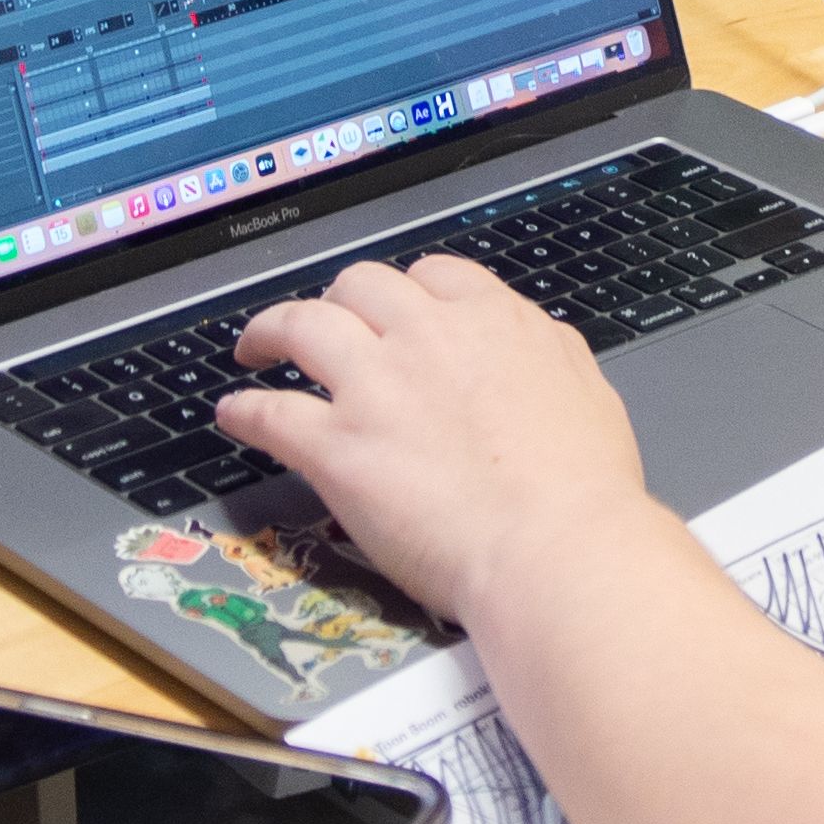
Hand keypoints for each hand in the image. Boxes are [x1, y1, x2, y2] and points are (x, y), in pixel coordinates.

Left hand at [221, 257, 652, 633]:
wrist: (555, 547)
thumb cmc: (584, 488)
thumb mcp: (587, 391)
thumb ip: (546, 353)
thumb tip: (528, 342)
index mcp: (493, 322)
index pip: (433, 276)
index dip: (406, 293)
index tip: (394, 313)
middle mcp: (428, 339)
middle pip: (358, 287)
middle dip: (338, 302)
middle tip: (328, 329)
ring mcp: (376, 389)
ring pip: (300, 326)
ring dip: (269, 331)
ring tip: (255, 347)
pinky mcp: (337, 448)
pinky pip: (271, 413)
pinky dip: (246, 411)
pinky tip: (236, 415)